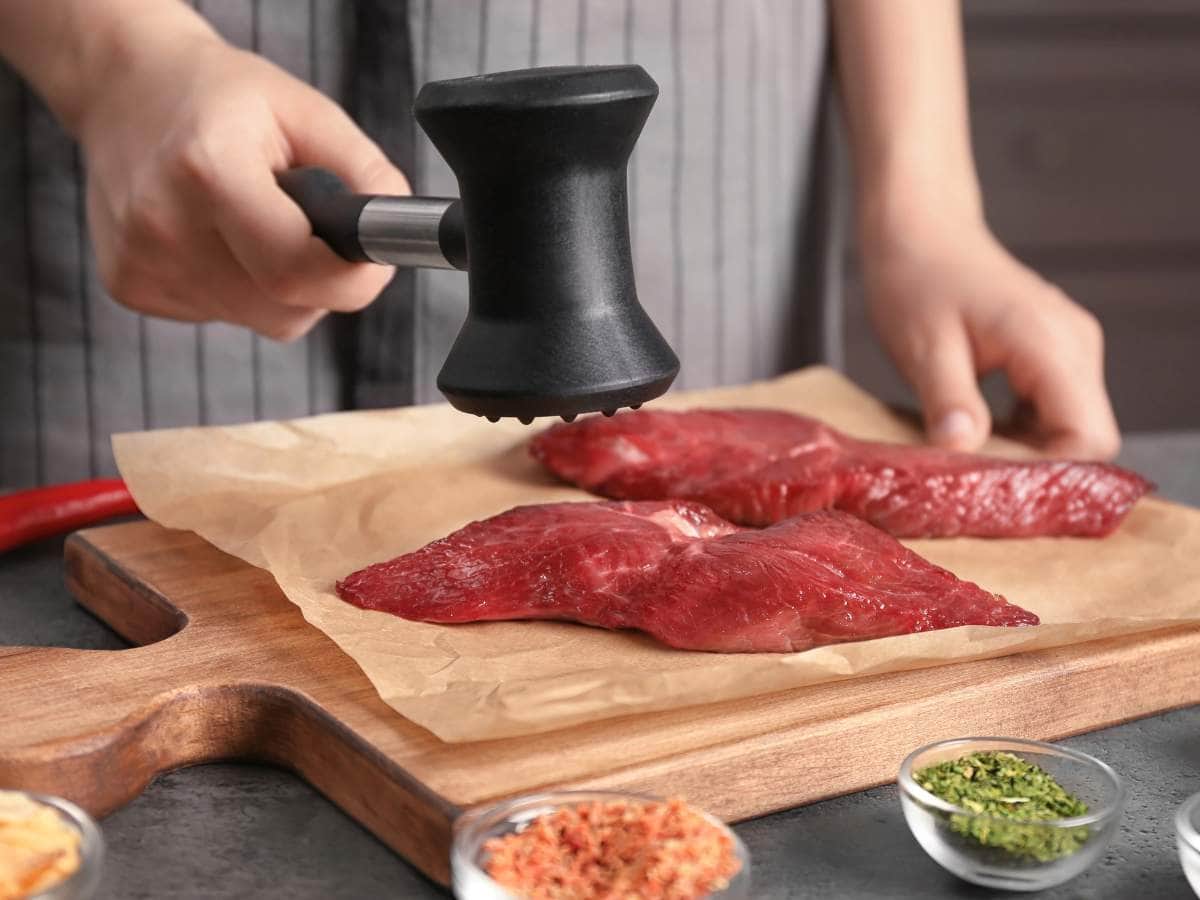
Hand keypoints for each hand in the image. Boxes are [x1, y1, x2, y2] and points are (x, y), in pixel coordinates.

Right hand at [75, 16, 408, 339]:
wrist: (129, 90)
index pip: (298, 271)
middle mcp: (164, 224)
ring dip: (280, 284)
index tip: (366, 255)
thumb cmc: (227, 99)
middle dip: (318, 278)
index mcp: (208, 169)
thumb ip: (367, 175)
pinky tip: (218, 236)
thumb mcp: (310, 113)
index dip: (351, 277)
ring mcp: (142, 263)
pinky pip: (226, 314)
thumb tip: (396, 236)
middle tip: (304, 222)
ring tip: (253, 220)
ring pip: (262, 318)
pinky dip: (240, 287)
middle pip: (286, 308)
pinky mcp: (131, 286)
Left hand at [860, 208, 1119, 459]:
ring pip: (1072, 424)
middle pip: (1087, 435)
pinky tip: (980, 431)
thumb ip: (949, 401)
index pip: (1088, 438)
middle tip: (977, 480)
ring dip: (1028, 450)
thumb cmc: (916, 280)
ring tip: (972, 455)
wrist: (919, 232)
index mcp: (1051, 344)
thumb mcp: (923, 348)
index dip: (1048, 475)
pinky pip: (1055, 406)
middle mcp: (1075, 344)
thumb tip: (963, 450)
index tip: (997, 490)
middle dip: (1037, 467)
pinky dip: (1023, 429)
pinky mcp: (1053, 349)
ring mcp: (1069, 345)